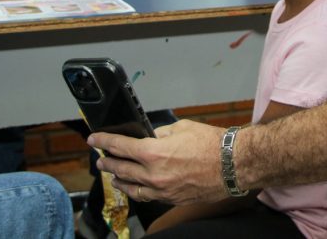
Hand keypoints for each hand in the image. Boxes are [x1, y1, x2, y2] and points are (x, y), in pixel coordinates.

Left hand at [90, 120, 227, 205]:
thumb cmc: (211, 143)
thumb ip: (161, 134)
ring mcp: (162, 189)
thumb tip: (150, 137)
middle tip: (101, 159)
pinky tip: (134, 188)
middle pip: (121, 169)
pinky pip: (147, 196)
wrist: (233, 164)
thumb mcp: (182, 128)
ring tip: (113, 176)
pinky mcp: (172, 198)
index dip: (103, 142)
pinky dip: (137, 190)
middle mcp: (153, 174)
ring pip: (131, 187)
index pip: (120, 146)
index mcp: (153, 152)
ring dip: (119, 180)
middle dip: (108, 163)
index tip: (94, 139)